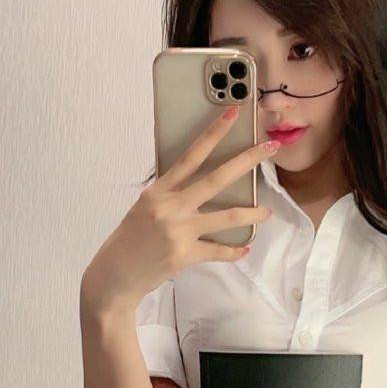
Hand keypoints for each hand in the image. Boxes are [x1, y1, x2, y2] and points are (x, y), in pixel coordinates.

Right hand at [81, 108, 276, 313]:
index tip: (233, 112)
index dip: (213, 132)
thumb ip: (170, 194)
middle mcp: (169, 206)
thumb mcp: (145, 208)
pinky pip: (218, 250)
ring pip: (226, 217)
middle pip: (216, 179)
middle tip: (271, 147)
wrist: (115, 274)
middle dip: (247, 160)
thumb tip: (199, 184)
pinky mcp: (184, 255)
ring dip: (252, 213)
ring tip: (267, 212)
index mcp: (158, 190)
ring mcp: (178, 231)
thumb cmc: (130, 239)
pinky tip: (244, 247)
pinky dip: (234, 251)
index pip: (191, 154)